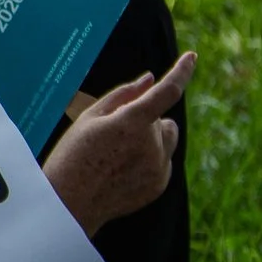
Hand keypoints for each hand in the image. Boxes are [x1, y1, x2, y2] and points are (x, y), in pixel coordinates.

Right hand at [43, 52, 193, 236]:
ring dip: (152, 137)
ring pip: (166, 138)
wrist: (69, 204)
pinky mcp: (160, 184)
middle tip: (113, 134)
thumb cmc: (72, 156)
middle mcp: (152, 145)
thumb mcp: (89, 118)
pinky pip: (163, 160)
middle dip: (144, 120)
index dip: (181, 72)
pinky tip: (120, 170)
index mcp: (132, 123)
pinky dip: (149, 158)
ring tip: (118, 153)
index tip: (192, 57)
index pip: (167, 91)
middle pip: (161, 119)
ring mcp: (159, 167)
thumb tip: (149, 79)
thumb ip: (122, 95)